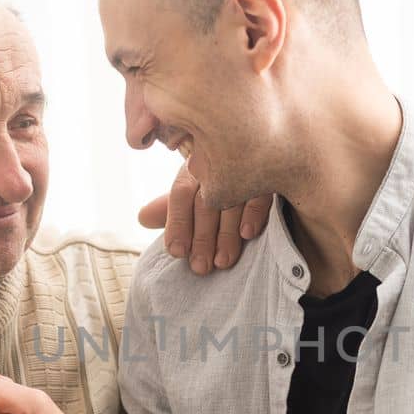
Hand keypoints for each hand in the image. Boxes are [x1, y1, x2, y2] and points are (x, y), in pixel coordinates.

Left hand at [139, 163, 270, 274]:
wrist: (261, 146)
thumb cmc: (222, 176)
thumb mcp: (197, 188)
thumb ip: (173, 206)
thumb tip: (143, 218)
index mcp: (195, 164)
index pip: (181, 193)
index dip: (177, 223)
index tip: (176, 252)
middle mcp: (218, 162)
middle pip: (206, 202)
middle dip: (202, 237)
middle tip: (200, 267)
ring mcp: (245, 165)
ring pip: (232, 201)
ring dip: (226, 234)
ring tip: (221, 262)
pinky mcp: (270, 172)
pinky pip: (261, 192)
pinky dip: (253, 213)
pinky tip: (247, 234)